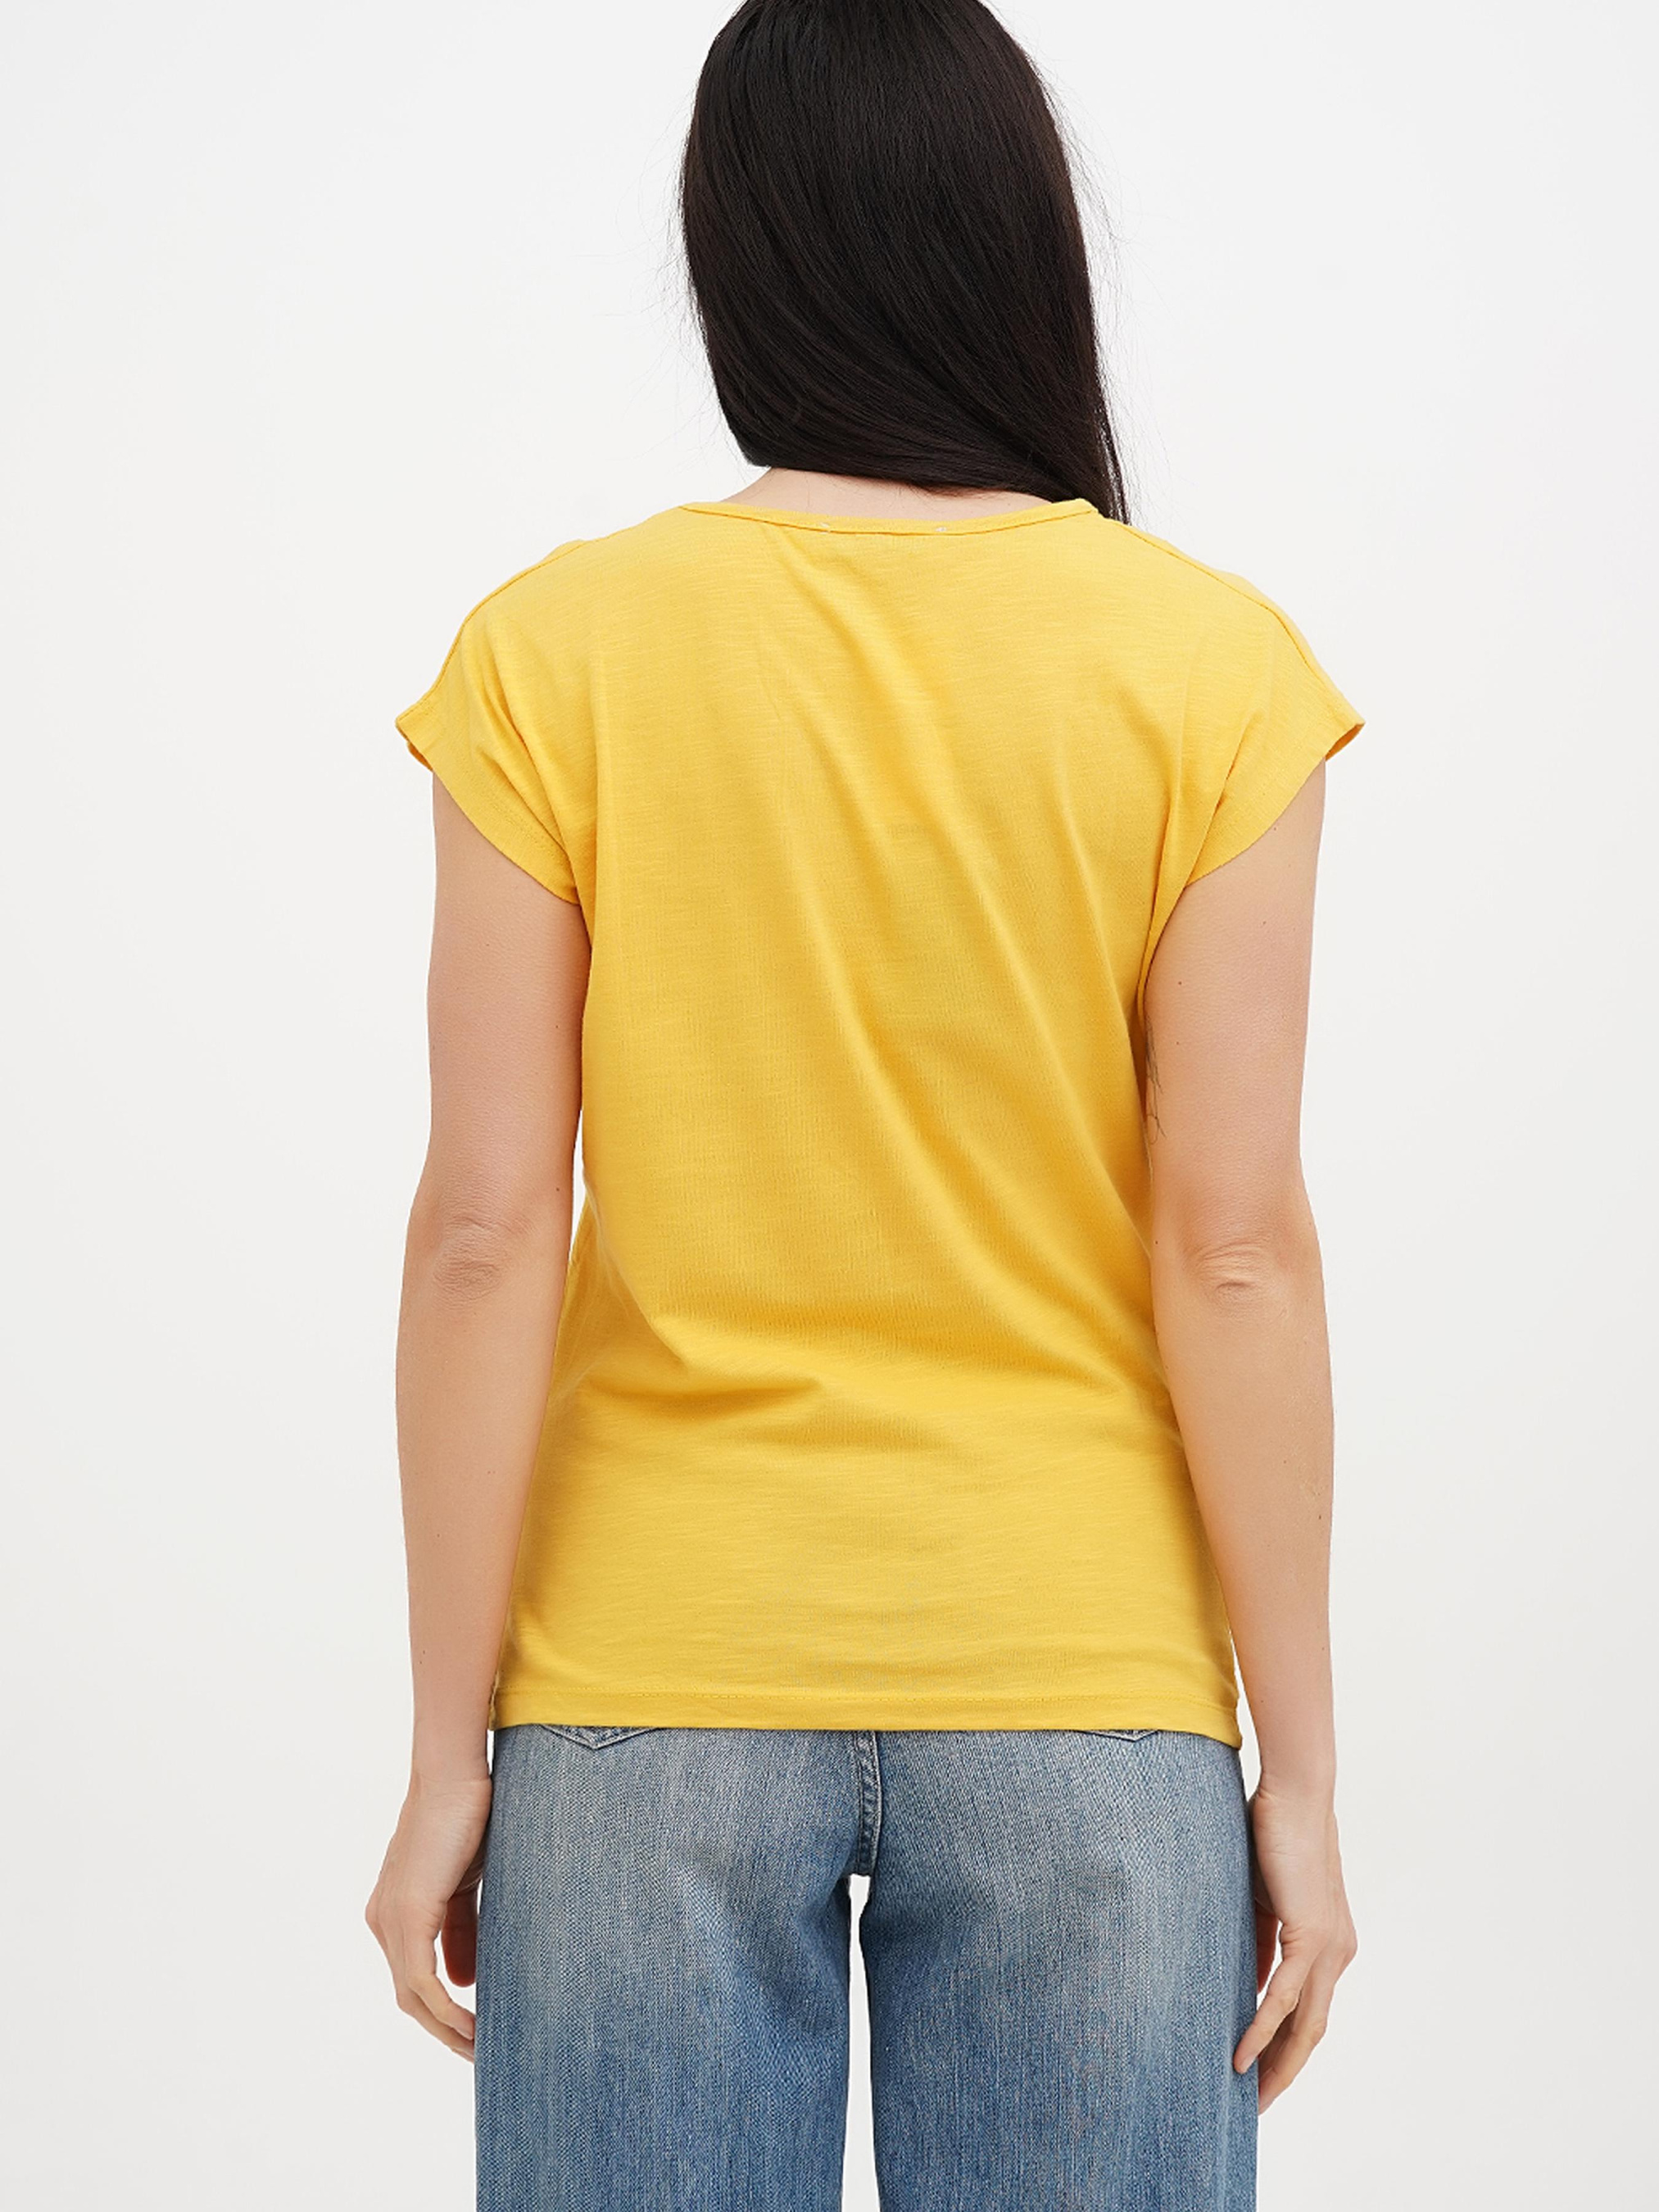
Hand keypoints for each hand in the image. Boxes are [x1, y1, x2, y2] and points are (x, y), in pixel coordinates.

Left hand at [366, 1771, 492, 2058]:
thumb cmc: (465, 1817)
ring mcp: (391, 1920)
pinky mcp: (407, 1916)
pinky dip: (447, 2010)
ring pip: (412, 1996)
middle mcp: (383, 1921)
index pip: (412, 1977)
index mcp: (394, 1912)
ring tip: (481, 2048)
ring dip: (446, 2028)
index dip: (441, 2010)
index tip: (474, 2029)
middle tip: (480, 2052)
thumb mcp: (465, 1885)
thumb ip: (461, 1933)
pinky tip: (472, 2026)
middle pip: (408, 1996)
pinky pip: (422, 1982)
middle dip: (443, 2030)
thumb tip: (465, 1982)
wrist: (454, 1776)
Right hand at [1235, 1784, 1357, 2109]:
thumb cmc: (1275, 1835)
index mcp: (1328, 1944)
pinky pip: (1284, 1996)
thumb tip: (1243, 1981)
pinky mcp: (1311, 1936)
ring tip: (1250, 2097)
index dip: (1284, 2046)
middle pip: (1311, 2031)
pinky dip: (1261, 2028)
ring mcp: (1329, 1948)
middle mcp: (1337, 1953)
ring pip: (1304, 2024)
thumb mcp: (1262, 1899)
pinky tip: (1240, 2055)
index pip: (1307, 2010)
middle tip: (1256, 2107)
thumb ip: (1260, 1940)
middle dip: (1284, 2071)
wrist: (1296, 1793)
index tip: (1259, 2074)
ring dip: (1276, 2064)